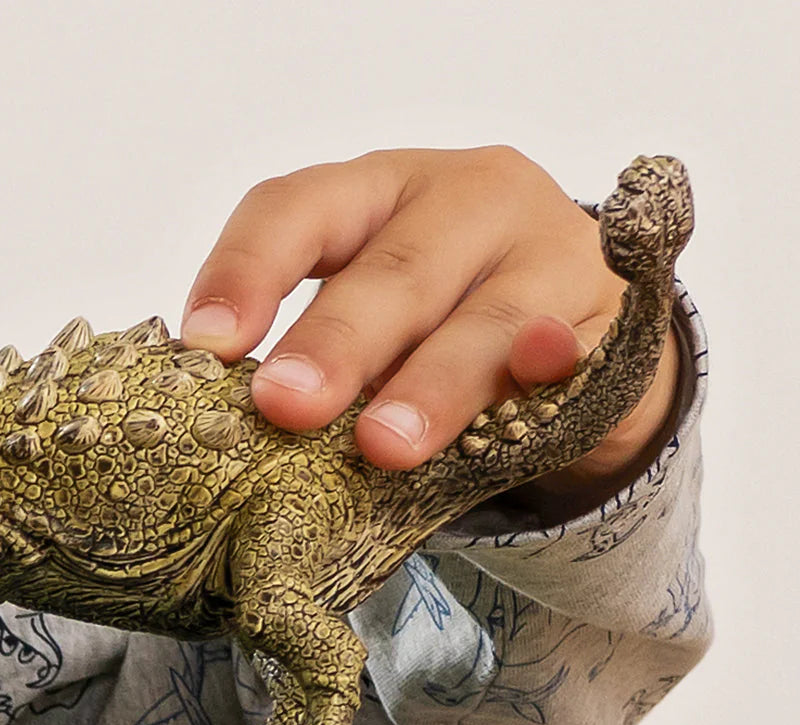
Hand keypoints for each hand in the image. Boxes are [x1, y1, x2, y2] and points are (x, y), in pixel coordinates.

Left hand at [181, 146, 679, 520]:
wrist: (571, 328)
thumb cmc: (438, 324)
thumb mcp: (371, 322)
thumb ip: (315, 358)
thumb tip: (223, 431)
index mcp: (377, 192)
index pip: (299, 208)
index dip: (247, 271)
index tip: (206, 345)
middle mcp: (463, 197)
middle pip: (394, 265)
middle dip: (335, 340)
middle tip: (285, 404)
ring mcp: (545, 246)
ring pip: (485, 314)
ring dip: (432, 381)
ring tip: (383, 445)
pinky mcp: (606, 308)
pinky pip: (572, 346)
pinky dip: (544, 369)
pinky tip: (529, 386)